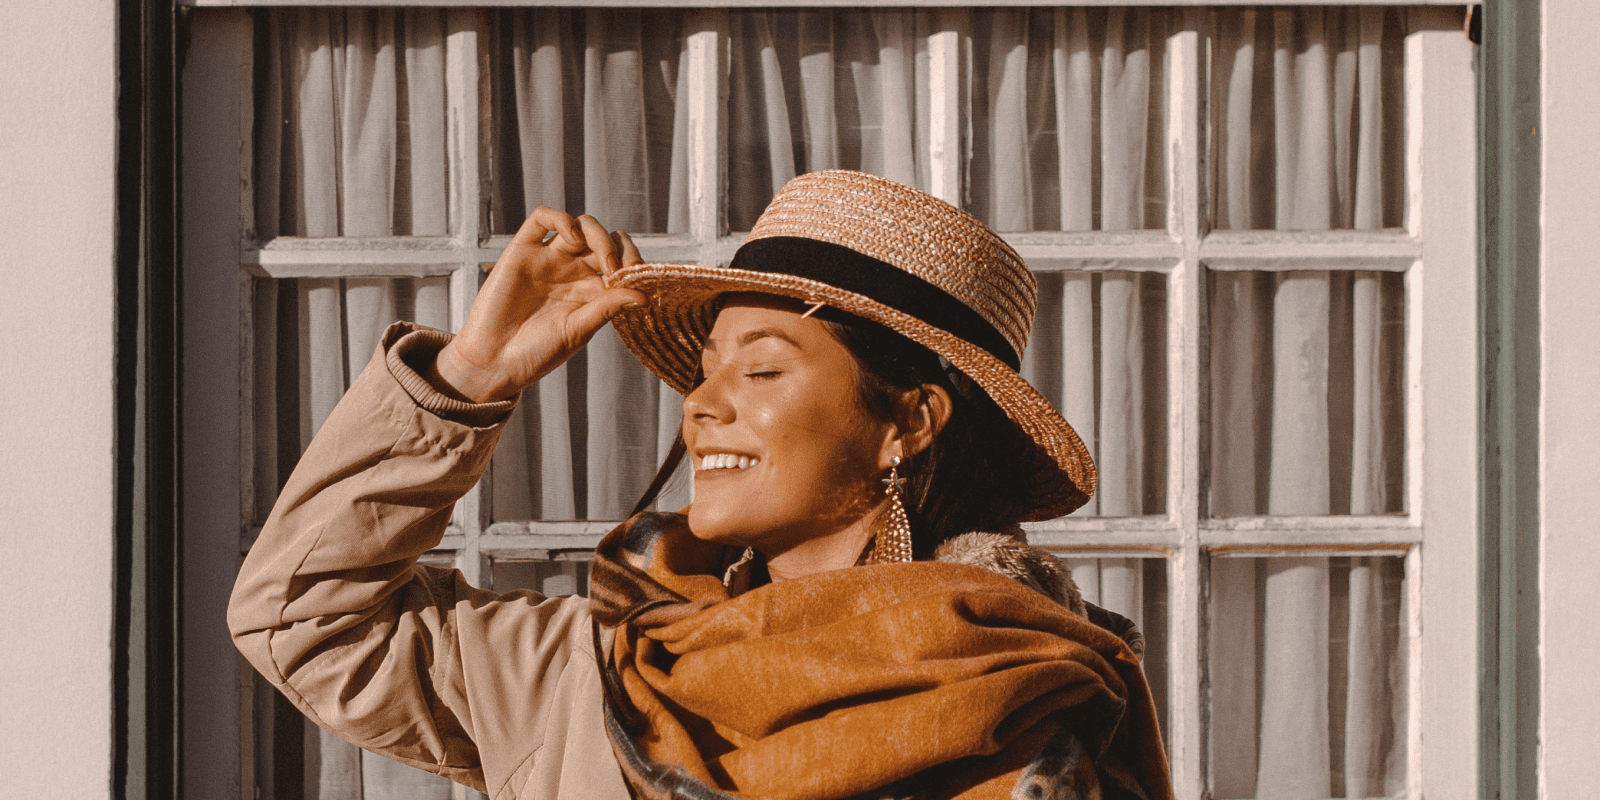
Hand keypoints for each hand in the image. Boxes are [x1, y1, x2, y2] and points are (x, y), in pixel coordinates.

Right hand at [429, 208, 645, 402]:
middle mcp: (572, 271)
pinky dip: (560, 218)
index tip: (638, 275)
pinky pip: (542, 220)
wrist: (494, 360)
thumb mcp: (578, 330)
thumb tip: (644, 295)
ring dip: (596, 233)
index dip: (633, 261)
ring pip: (580, 226)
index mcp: (592, 290)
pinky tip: (571, 237)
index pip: (622, 262)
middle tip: (615, 269)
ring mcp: (548, 259)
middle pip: (604, 239)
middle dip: (617, 247)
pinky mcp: (522, 251)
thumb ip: (607, 307)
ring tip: (600, 258)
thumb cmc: (536, 352)